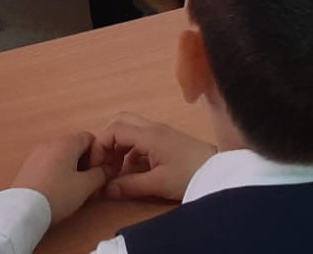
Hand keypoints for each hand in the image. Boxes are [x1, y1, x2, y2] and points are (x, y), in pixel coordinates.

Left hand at [12, 132, 108, 225]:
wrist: (22, 211)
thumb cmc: (57, 195)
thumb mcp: (85, 186)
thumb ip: (100, 174)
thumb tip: (109, 169)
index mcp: (67, 143)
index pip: (90, 138)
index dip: (99, 154)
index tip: (100, 172)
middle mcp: (51, 143)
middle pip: (75, 147)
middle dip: (86, 163)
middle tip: (90, 184)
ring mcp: (36, 155)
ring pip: (61, 157)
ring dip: (71, 169)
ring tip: (73, 190)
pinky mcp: (27, 168)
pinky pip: (48, 165)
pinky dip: (57, 173)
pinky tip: (57, 191)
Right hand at [91, 114, 216, 201]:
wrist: (217, 171)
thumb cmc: (189, 174)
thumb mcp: (157, 184)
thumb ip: (128, 186)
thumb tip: (104, 189)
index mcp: (149, 135)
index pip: (114, 129)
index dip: (99, 146)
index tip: (95, 166)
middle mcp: (152, 128)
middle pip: (120, 122)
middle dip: (107, 141)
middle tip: (104, 164)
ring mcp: (160, 133)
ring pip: (130, 129)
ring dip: (118, 146)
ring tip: (115, 170)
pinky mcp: (165, 140)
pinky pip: (140, 138)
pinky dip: (129, 150)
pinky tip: (131, 170)